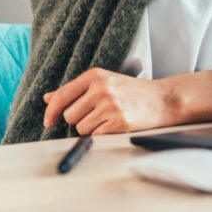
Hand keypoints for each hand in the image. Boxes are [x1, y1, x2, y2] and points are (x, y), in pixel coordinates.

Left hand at [43, 68, 176, 134]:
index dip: (51, 112)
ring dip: (90, 128)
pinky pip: (96, 136)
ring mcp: (111, 105)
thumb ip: (75, 90)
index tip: (49, 122)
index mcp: (95, 76)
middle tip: (96, 115)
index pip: (61, 96)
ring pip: (81, 128)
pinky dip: (102, 135)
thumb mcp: (104, 82)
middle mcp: (101, 88)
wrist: (164, 99)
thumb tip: (47, 98)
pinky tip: (115, 126)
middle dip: (78, 120)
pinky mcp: (120, 122)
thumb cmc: (132, 91)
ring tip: (108, 119)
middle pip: (69, 115)